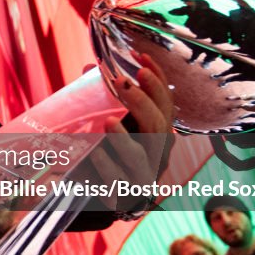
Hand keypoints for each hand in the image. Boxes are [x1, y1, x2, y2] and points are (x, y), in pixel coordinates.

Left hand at [90, 54, 173, 199]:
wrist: (104, 197)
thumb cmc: (110, 154)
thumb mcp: (110, 124)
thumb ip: (103, 99)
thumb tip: (89, 68)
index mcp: (157, 132)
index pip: (165, 102)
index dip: (158, 79)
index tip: (141, 57)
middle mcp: (156, 152)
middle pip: (159, 124)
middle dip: (144, 101)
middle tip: (123, 81)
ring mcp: (144, 174)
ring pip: (144, 155)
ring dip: (126, 136)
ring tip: (108, 120)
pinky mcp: (127, 195)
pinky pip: (121, 180)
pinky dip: (109, 166)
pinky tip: (97, 154)